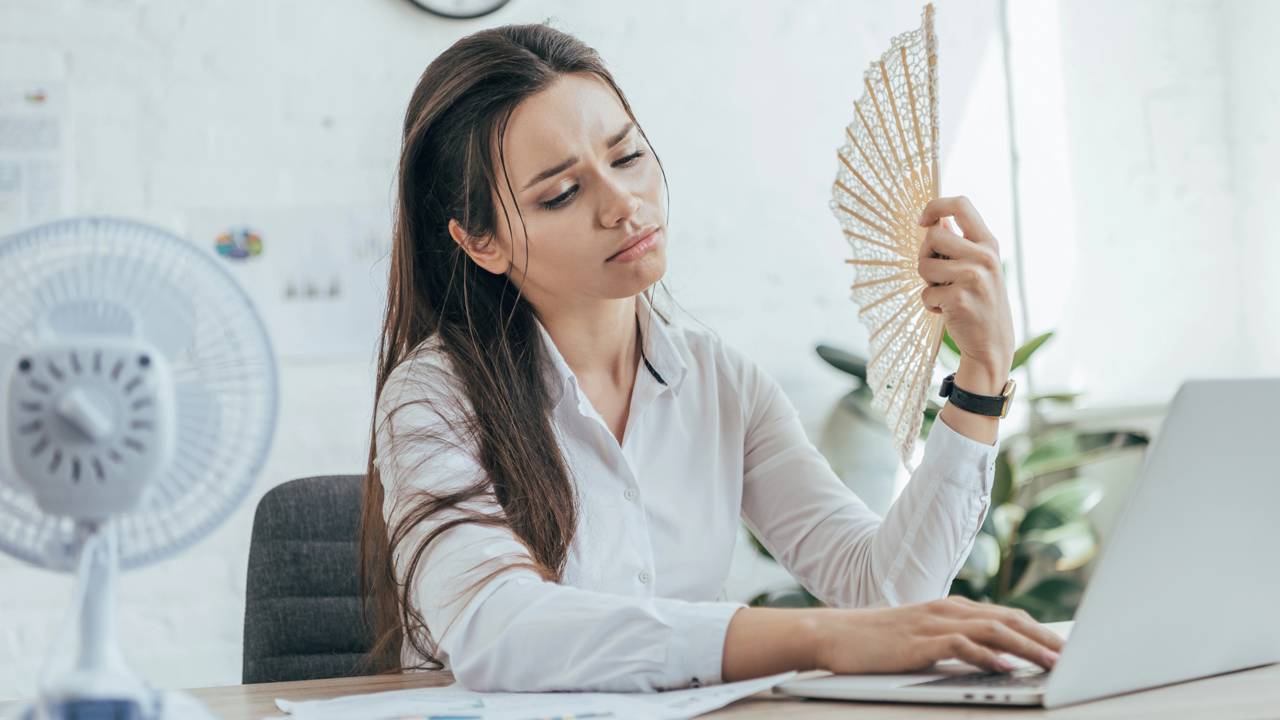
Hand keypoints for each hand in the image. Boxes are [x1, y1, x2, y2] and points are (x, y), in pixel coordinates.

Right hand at [814, 596, 1064, 673]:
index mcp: (950, 608)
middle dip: (1045, 638)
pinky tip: (1008, 667)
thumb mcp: (921, 639)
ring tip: (1054, 663)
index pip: (1007, 616)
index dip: (1040, 631)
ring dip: (1028, 647)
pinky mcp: (920, 641)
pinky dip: (988, 656)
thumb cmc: (875, 641)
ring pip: (993, 629)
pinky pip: (962, 646)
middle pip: (1009, 619)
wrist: (833, 634)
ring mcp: (934, 623)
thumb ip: (953, 643)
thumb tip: (992, 660)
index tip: (1067, 648)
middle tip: (1076, 657)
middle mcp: (948, 610)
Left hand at [917, 196, 1015, 375]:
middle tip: (936, 274)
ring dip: (927, 283)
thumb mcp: (979, 267)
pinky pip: (925, 293)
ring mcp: (973, 277)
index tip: (922, 222)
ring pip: (924, 265)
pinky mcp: (959, 298)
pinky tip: (948, 311)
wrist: (992, 343)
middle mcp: (985, 256)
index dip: (935, 207)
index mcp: (989, 243)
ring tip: (945, 294)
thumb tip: (937, 222)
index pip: (960, 204)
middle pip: (933, 236)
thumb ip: (960, 244)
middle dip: (925, 255)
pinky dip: (930, 304)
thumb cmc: (980, 301)